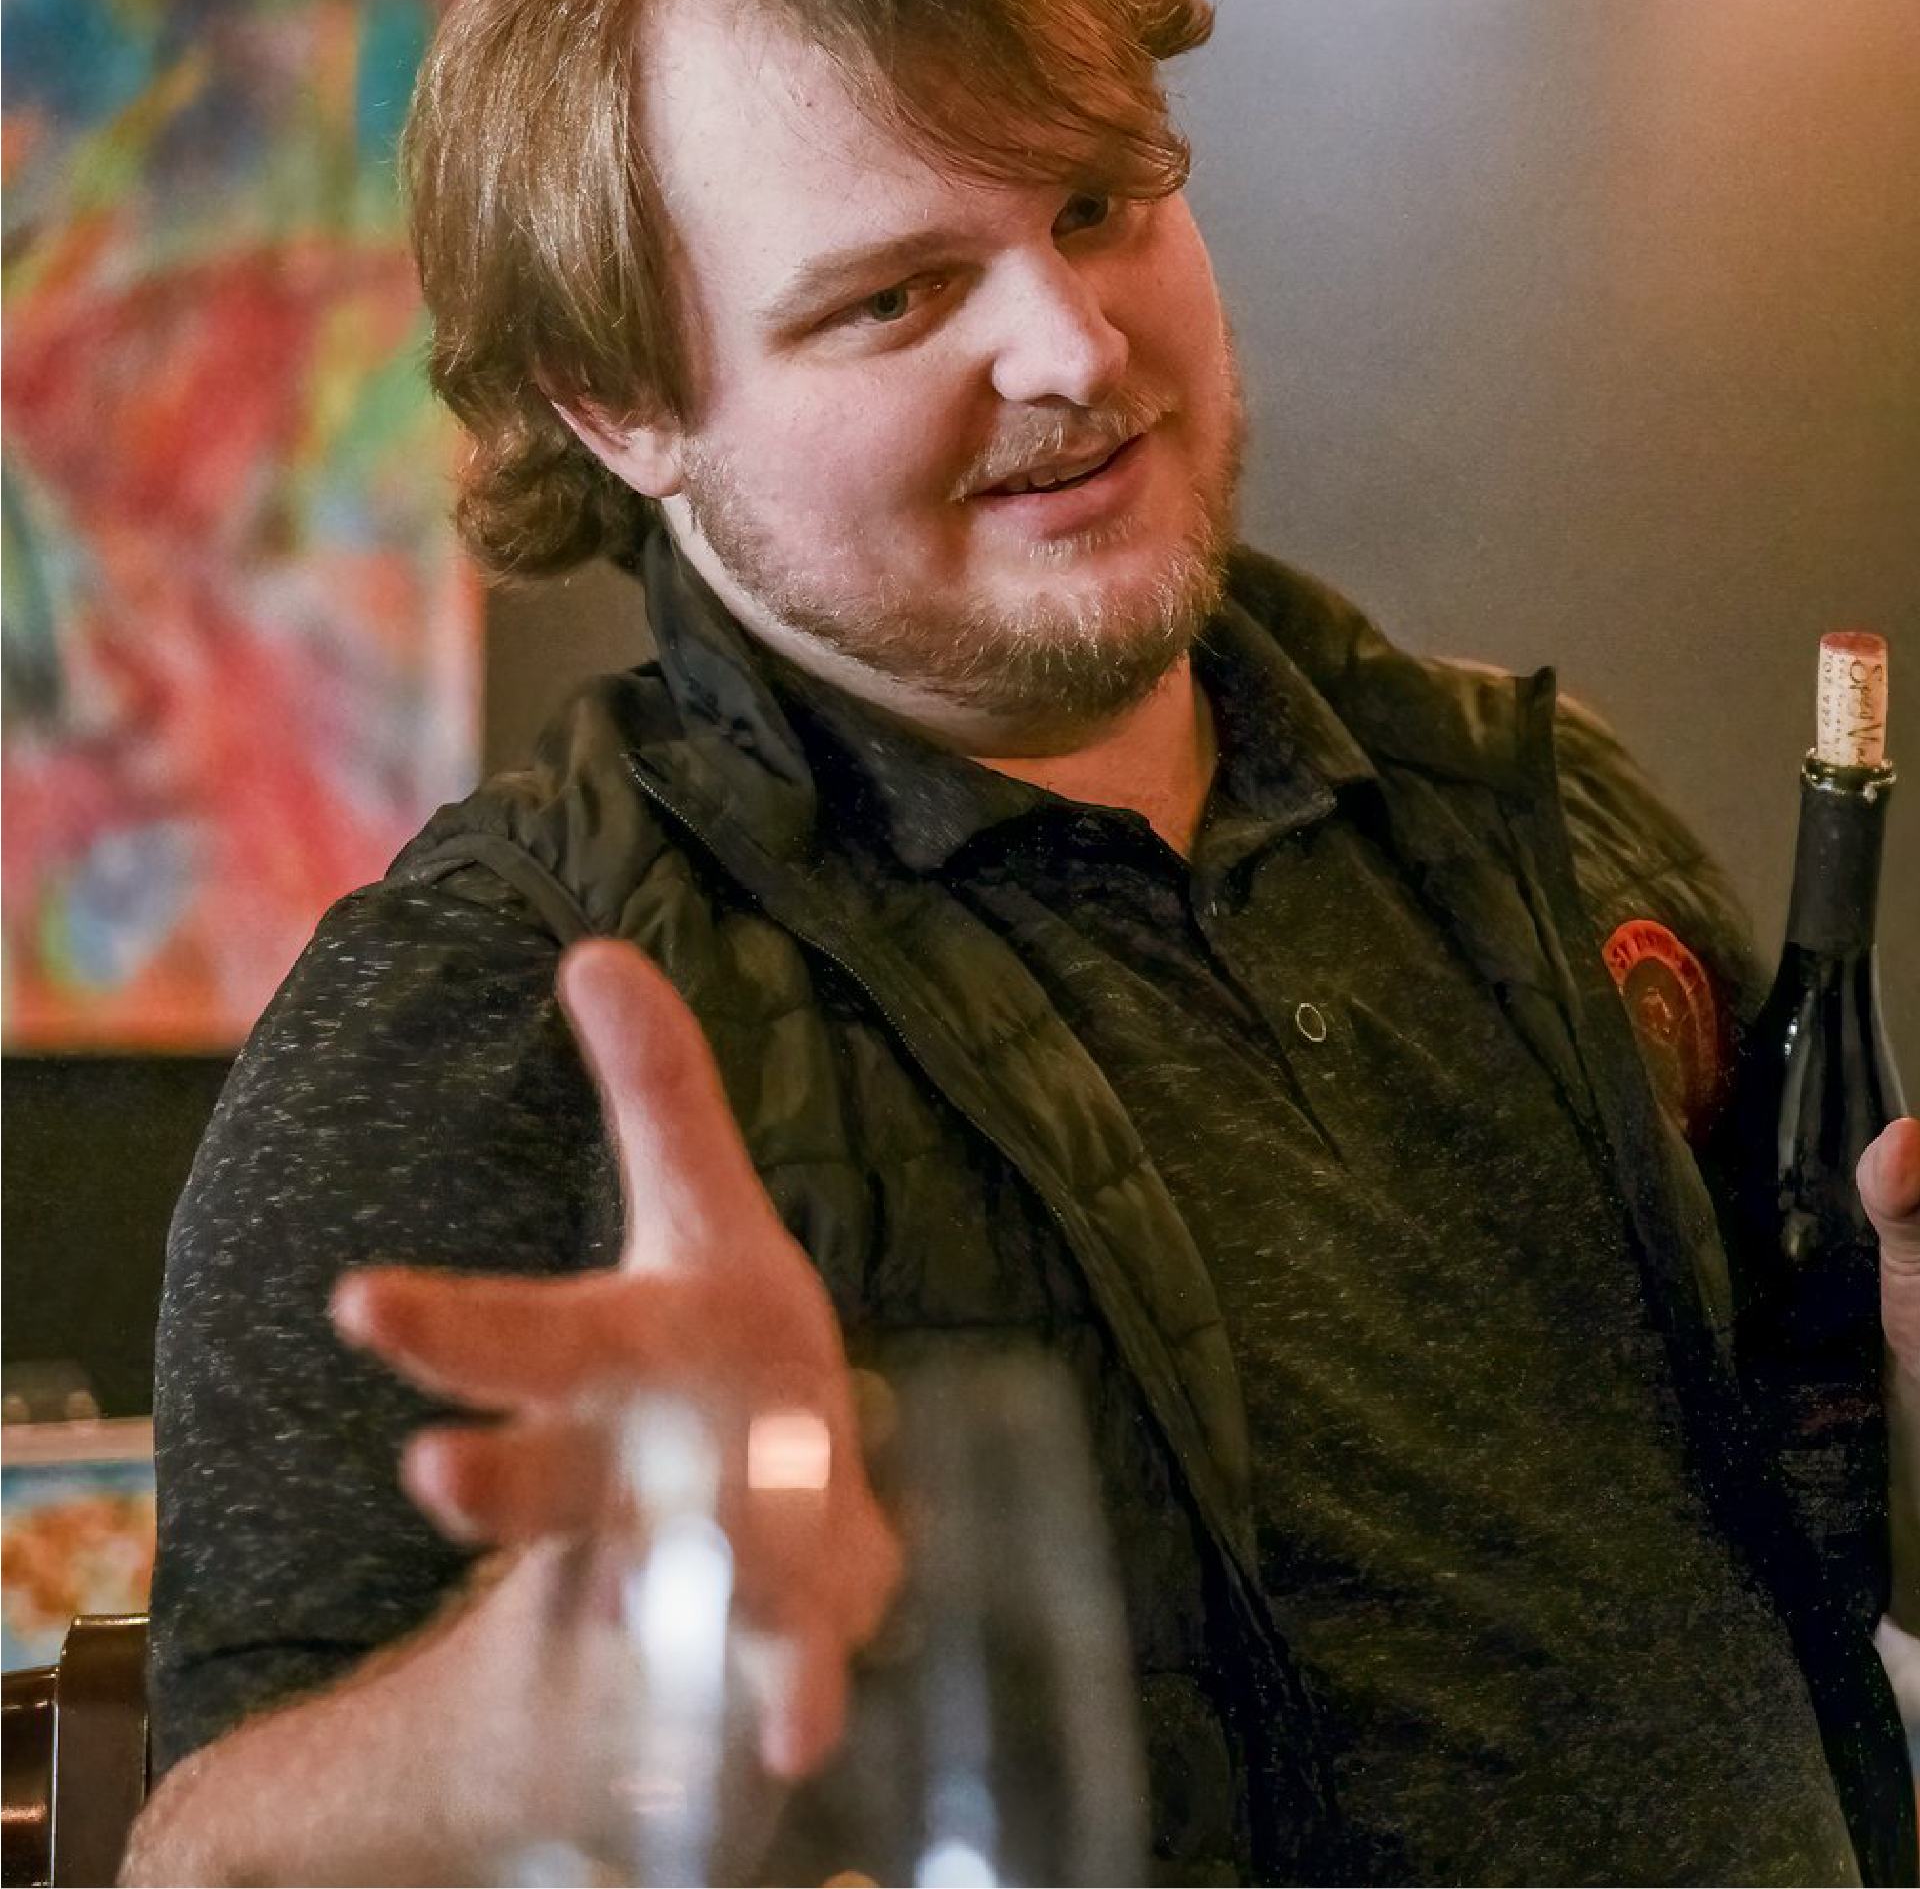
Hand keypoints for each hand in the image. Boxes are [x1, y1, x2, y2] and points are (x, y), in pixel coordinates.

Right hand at [331, 938, 900, 1775]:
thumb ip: (657, 1092)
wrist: (747, 1551)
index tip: (360, 1304)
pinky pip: (788, 1672)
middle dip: (499, 1478)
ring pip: (663, 1585)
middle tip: (433, 1477)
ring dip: (651, 1592)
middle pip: (555, 1484)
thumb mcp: (702, 1211)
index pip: (525, 1336)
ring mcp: (714, 1562)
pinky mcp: (792, 1628)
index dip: (448, 1322)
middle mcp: (644, 1478)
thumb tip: (597, 947)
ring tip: (636, 1605)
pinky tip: (794, 1737)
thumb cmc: (719, 1357)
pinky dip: (787, 1701)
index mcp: (626, 1360)